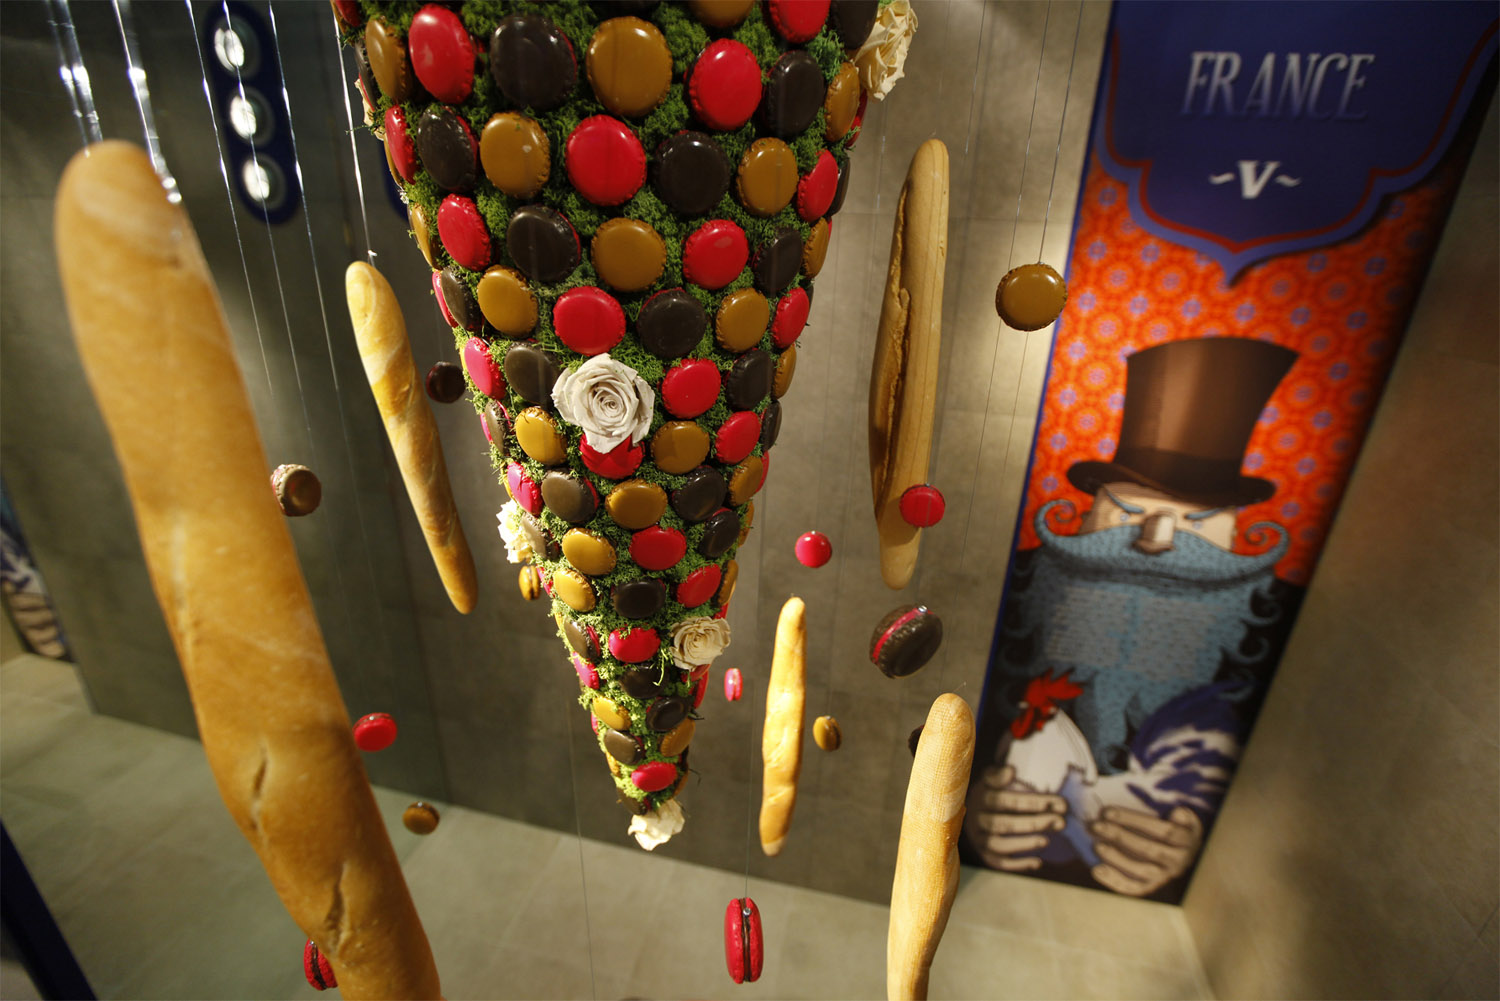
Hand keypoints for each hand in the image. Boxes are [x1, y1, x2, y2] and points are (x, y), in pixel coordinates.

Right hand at [964, 765, 1066, 871]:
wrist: (976, 810)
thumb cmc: (992, 791)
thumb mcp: (992, 778)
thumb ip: (999, 774)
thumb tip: (1010, 770)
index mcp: (980, 797)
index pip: (1005, 800)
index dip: (1031, 802)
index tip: (1058, 803)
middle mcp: (975, 819)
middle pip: (1003, 824)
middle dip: (1034, 823)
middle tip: (1060, 822)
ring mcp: (978, 838)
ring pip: (998, 845)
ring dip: (1024, 844)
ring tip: (1047, 840)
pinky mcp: (984, 854)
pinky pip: (999, 862)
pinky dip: (1018, 864)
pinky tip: (1038, 862)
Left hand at [1088, 805, 1202, 895]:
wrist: (1180, 847)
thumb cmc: (1172, 822)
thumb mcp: (1182, 814)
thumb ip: (1180, 814)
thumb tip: (1178, 813)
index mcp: (1187, 839)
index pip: (1163, 830)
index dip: (1134, 820)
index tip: (1108, 812)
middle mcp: (1179, 860)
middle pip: (1150, 850)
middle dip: (1120, 837)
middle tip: (1096, 826)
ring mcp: (1165, 875)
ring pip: (1142, 871)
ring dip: (1117, 859)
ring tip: (1097, 846)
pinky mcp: (1152, 885)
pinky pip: (1134, 887)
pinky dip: (1115, 880)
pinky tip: (1097, 870)